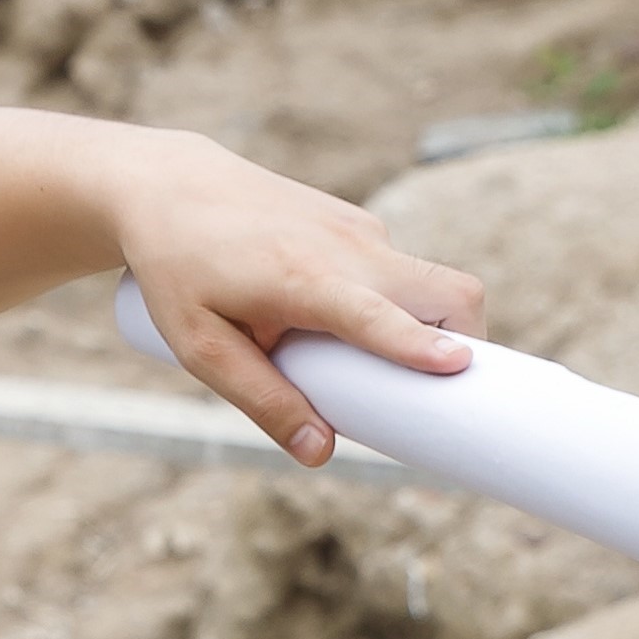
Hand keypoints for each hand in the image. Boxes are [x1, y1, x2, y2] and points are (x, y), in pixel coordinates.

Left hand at [104, 133, 485, 465]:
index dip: (419, 343)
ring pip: (432, 280)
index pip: (376, 314)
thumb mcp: (200, 347)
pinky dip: (401, 303)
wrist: (170, 185)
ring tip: (389, 368)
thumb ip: (261, 399)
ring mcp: (359, 228)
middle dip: (468, 341)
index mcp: (303, 279)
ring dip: (434, 326)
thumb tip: (321, 453)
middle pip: (447, 290)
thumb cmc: (179, 271)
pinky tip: (351, 325)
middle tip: (452, 392)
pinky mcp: (359, 222)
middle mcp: (345, 247)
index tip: (459, 365)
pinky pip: (401, 269)